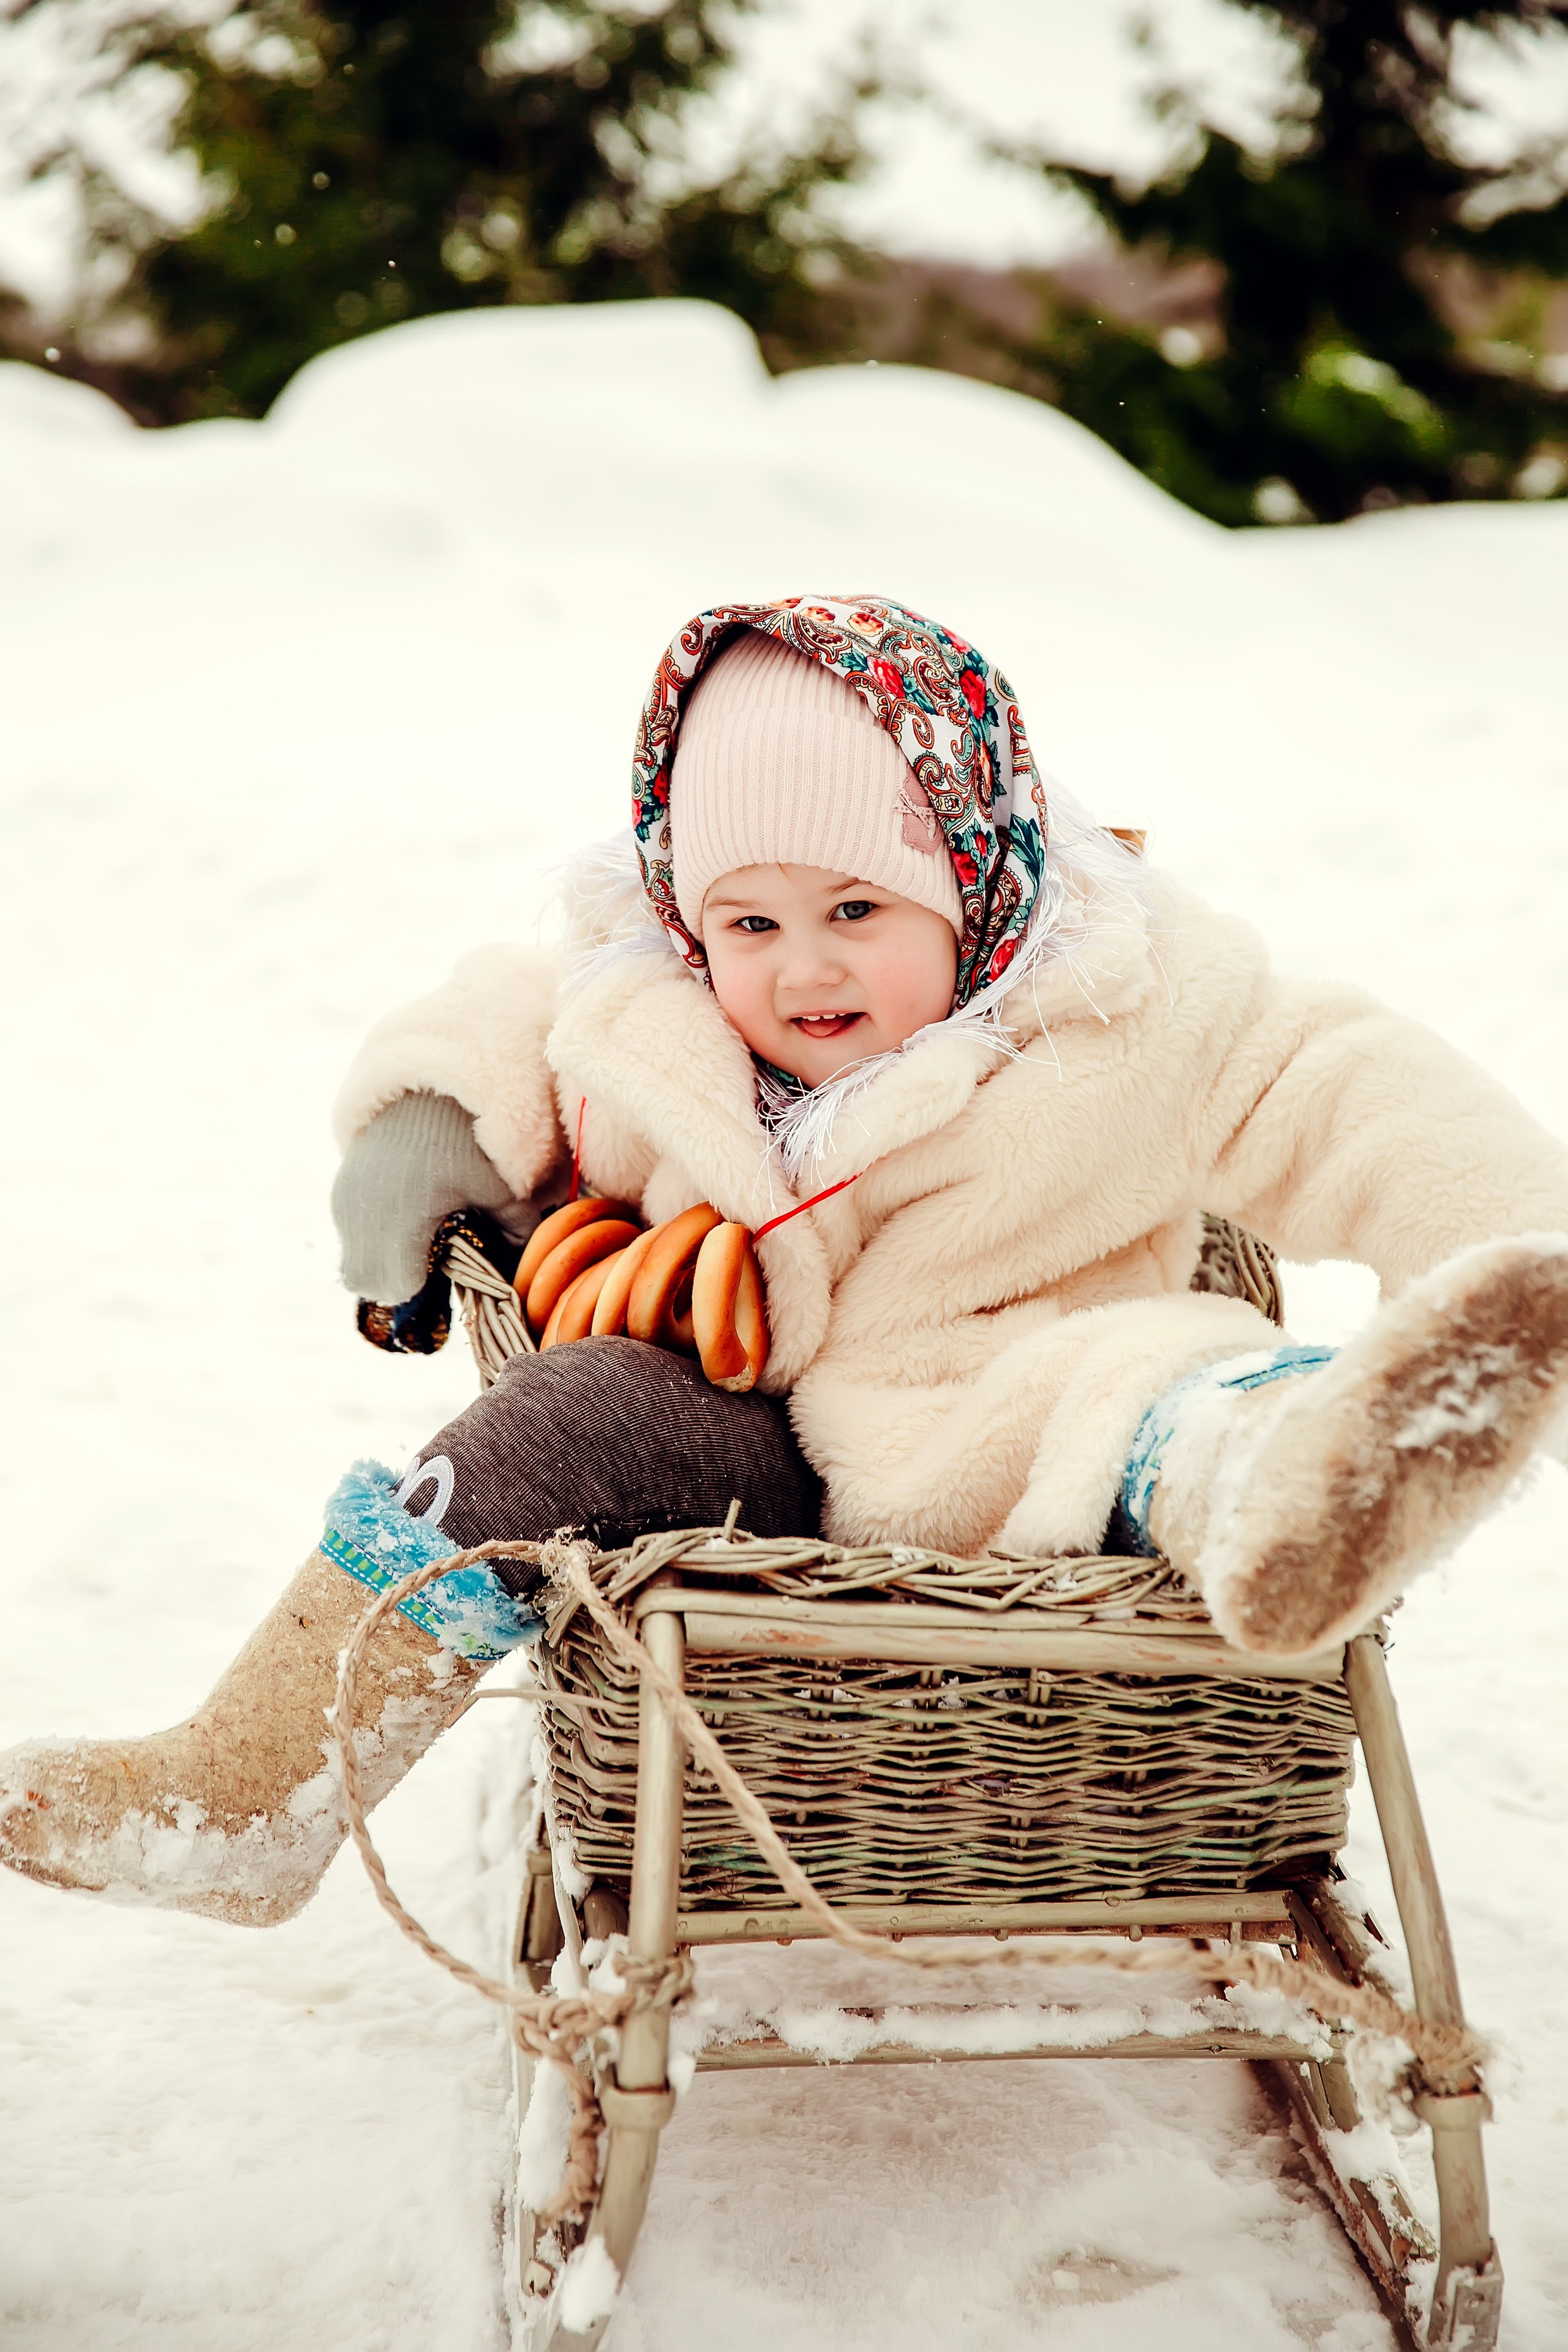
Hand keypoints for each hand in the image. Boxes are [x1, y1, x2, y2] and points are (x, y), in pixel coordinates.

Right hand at [332, 1092, 512, 1308]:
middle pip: (363, 1281)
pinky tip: (403, 1212)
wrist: (427, 1087)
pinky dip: (371, 1236)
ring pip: (351, 1259)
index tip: (443, 1266)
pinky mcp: (340, 1187)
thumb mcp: (502, 1189)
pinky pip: (348, 1232)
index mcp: (401, 1221)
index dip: (422, 1286)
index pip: (396, 1287)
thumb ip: (514, 1235)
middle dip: (396, 1280)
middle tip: (428, 1258)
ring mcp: (345, 1200)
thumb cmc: (469, 1139)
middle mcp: (362, 1214)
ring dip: (380, 1259)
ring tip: (417, 1232)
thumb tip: (518, 1270)